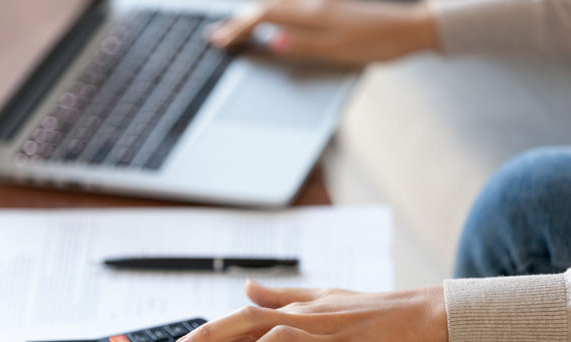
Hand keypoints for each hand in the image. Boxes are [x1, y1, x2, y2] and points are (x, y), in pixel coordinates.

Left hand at [173, 279, 446, 341]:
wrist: (420, 317)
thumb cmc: (372, 311)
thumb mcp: (321, 298)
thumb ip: (281, 295)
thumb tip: (246, 287)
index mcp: (296, 310)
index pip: (243, 317)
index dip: (209, 332)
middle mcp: (306, 320)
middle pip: (251, 323)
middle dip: (212, 340)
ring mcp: (328, 338)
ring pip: (281, 341)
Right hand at [210, 0, 438, 64]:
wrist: (410, 29)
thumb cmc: (378, 43)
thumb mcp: (339, 50)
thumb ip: (304, 45)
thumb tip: (273, 42)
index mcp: (313, 13)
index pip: (264, 16)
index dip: (239, 27)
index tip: (219, 40)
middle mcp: (314, 3)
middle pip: (266, 7)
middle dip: (239, 21)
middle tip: (217, 35)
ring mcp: (321, 3)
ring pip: (277, 5)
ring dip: (253, 16)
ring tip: (236, 29)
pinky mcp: (329, 7)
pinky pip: (291, 7)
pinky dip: (271, 15)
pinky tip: (269, 22)